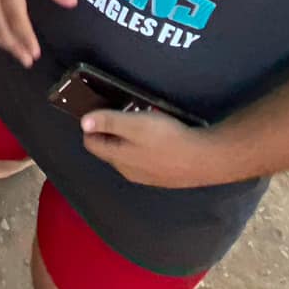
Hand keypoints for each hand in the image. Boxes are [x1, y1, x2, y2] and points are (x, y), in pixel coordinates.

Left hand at [79, 106, 229, 189]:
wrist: (205, 159)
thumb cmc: (167, 138)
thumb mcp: (134, 124)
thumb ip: (108, 122)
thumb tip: (83, 123)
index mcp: (118, 159)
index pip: (91, 144)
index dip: (91, 126)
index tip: (99, 110)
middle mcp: (128, 172)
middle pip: (109, 151)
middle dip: (109, 133)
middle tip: (121, 113)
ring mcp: (146, 177)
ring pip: (127, 156)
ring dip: (128, 140)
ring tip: (141, 122)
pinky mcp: (163, 177)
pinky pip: (144, 161)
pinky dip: (144, 148)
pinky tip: (158, 138)